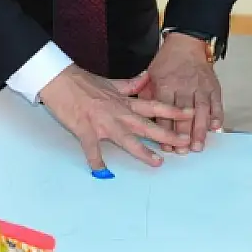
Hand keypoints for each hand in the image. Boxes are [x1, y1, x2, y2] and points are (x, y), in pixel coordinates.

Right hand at [36, 66, 193, 170]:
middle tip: (186, 143)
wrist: (59, 80)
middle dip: (168, 134)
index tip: (192, 114)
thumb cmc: (83, 81)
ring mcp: (103, 123)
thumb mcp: (111, 82)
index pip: (154, 106)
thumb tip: (146, 78)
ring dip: (143, 151)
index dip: (174, 110)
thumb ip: (130, 84)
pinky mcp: (86, 130)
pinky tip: (102, 173)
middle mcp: (118, 113)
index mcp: (124, 102)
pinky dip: (96, 161)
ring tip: (157, 163)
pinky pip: (92, 149)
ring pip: (127, 139)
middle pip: (147, 125)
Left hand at [143, 34, 224, 151]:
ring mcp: (200, 86)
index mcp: (166, 84)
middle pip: (184, 113)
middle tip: (183, 151)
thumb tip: (140, 115)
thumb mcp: (151, 74)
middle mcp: (184, 86)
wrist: (187, 43)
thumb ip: (146, 94)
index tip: (166, 145)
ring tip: (198, 145)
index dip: (166, 129)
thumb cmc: (167, 62)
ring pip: (201, 110)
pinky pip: (216, 103)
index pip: (165, 110)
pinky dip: (217, 115)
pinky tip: (215, 128)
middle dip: (184, 134)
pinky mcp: (213, 86)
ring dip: (200, 129)